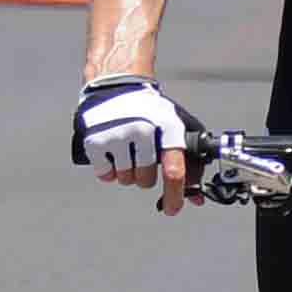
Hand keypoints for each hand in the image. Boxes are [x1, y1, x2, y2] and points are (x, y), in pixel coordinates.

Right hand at [78, 74, 193, 205]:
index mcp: (166, 127)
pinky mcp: (95, 140)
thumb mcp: (174, 128)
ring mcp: (117, 135)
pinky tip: (112, 152)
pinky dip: (108, 170)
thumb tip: (196, 198)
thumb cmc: (148, 109)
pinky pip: (105, 174)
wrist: (115, 83)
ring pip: (125, 179)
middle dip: (145, 175)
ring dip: (126, 172)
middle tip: (141, 157)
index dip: (175, 195)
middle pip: (146, 180)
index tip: (173, 208)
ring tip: (126, 150)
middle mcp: (142, 130)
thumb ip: (189, 163)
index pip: (174, 169)